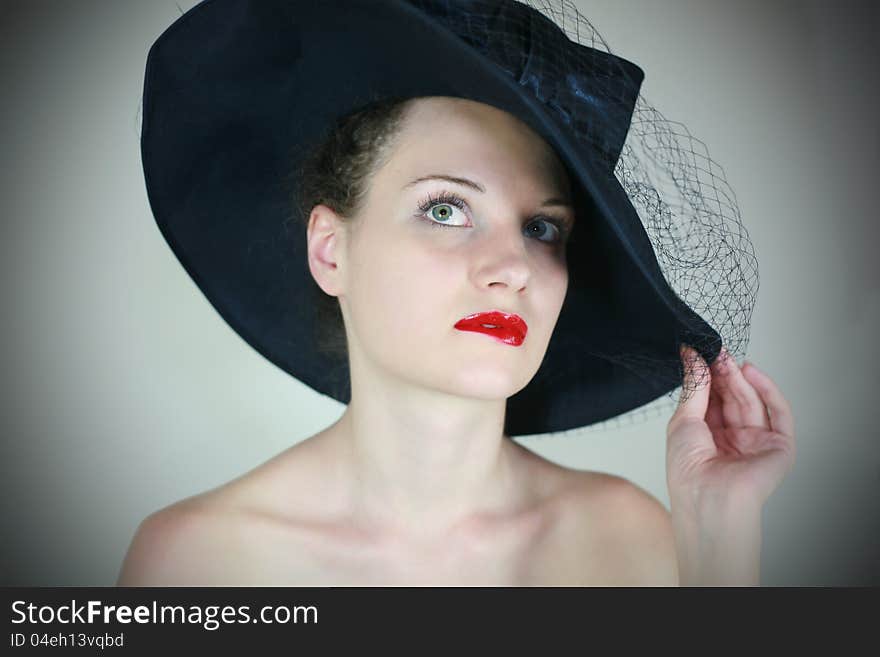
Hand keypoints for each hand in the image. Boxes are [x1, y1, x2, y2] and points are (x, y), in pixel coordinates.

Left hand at [666, 346, 795, 512]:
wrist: (707, 499)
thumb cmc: (688, 470)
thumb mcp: (683, 419)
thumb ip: (694, 386)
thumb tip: (690, 355)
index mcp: (708, 436)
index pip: (713, 399)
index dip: (709, 376)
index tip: (701, 353)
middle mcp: (733, 438)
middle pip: (733, 398)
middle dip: (724, 374)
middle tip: (716, 352)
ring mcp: (756, 442)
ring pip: (753, 402)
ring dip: (741, 379)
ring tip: (727, 360)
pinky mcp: (779, 446)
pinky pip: (779, 413)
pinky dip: (768, 391)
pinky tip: (752, 373)